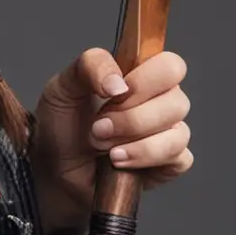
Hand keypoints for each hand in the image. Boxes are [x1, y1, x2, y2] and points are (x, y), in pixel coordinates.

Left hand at [29, 48, 192, 234]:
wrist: (56, 168)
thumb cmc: (63, 124)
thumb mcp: (63, 86)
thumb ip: (90, 67)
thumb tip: (119, 83)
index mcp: (141, 74)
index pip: (171, 65)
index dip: (146, 80)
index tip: (113, 94)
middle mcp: (160, 101)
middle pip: (177, 101)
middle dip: (132, 117)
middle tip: (99, 125)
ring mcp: (168, 132)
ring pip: (177, 133)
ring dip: (133, 140)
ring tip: (102, 145)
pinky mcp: (170, 163)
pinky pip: (180, 159)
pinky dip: (144, 159)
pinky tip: (118, 162)